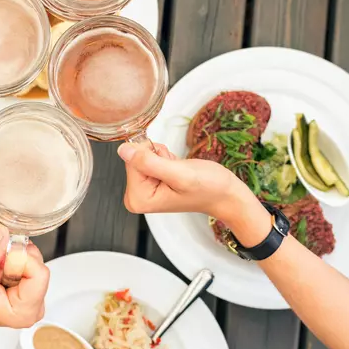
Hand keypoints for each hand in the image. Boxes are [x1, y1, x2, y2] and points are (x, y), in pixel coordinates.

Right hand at [0, 225, 49, 333]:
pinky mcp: (29, 290)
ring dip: (12, 260)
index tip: (1, 258)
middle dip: (15, 260)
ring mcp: (32, 299)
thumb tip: (3, 232)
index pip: (40, 273)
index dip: (20, 259)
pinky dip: (12, 263)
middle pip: (38, 267)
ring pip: (33, 263)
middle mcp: (33, 307)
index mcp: (24, 311)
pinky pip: (28, 265)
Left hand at [117, 141, 253, 222]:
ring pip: (142, 154)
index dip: (151, 155)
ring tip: (178, 170)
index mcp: (138, 199)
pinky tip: (177, 169)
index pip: (130, 160)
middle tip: (176, 169)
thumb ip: (149, 163)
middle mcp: (136, 196)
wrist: (225, 195)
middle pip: (134, 157)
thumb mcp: (179, 174)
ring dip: (162, 156)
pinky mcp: (149, 180)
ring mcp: (142, 188)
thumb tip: (123, 150)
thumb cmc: (208, 189)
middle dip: (157, 155)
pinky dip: (165, 157)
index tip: (169, 165)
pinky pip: (149, 156)